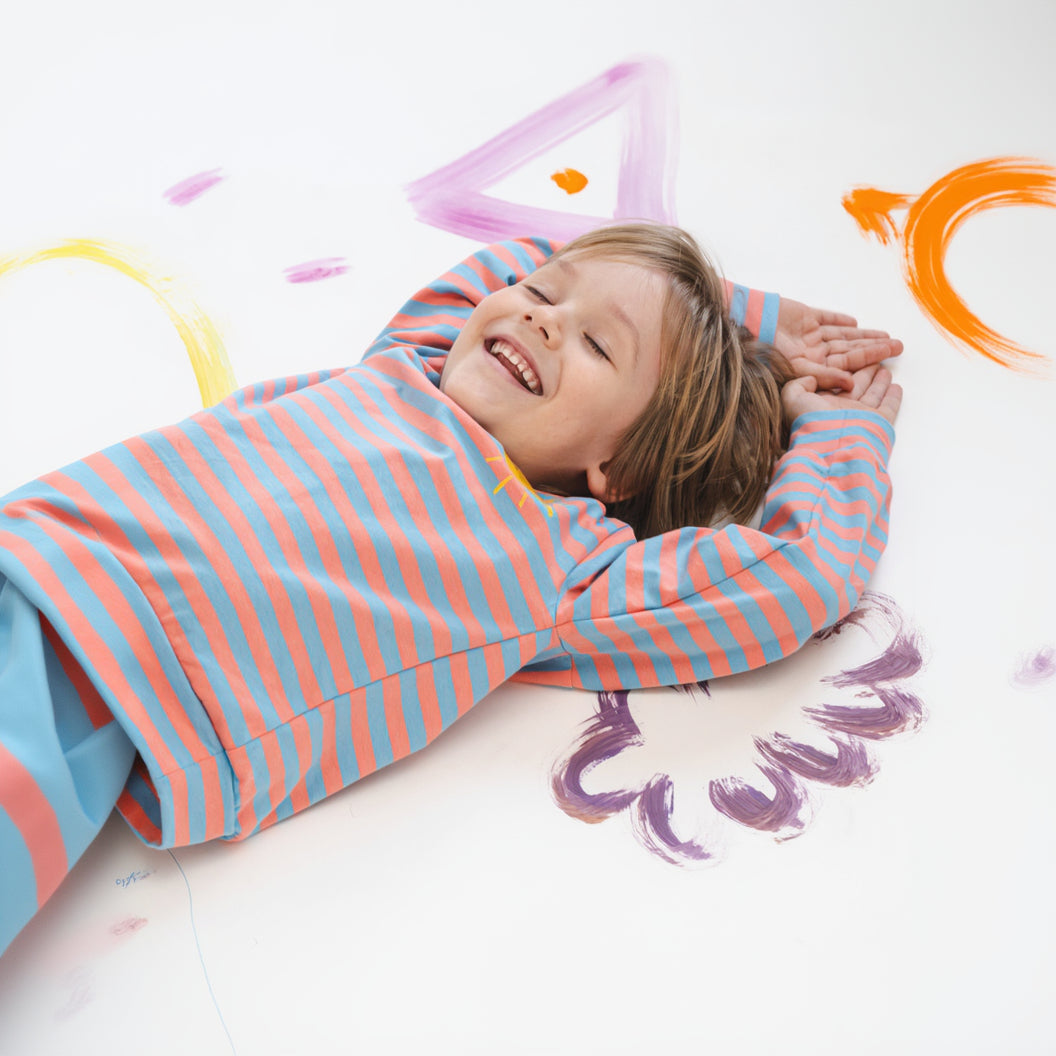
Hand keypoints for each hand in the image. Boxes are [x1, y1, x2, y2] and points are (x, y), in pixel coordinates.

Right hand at [774, 299, 902, 391]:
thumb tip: (852, 384)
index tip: (890, 357)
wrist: (747, 323)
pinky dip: (838, 320)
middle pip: (849, 350)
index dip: (869, 360)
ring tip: (885, 336)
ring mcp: (808, 334)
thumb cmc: (767, 350)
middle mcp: (812, 352)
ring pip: (842, 335)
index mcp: (811, 366)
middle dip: (873, 348)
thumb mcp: (798, 369)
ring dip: (862, 335)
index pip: (847, 363)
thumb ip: (826, 375)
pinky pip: (825, 319)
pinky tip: (853, 321)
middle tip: (898, 346)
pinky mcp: (803, 317)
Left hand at [782, 364, 902, 425]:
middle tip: (874, 355)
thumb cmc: (810, 422)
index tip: (850, 352)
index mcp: (822, 402)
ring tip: (886, 366)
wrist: (831, 446)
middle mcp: (841, 408)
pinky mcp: (878, 422)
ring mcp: (860, 416)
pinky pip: (888, 407)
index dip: (843, 367)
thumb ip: (799, 383)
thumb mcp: (792, 397)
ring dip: (879, 380)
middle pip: (856, 383)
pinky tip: (896, 386)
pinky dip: (892, 397)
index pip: (834, 379)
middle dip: (865, 369)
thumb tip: (811, 379)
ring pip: (872, 393)